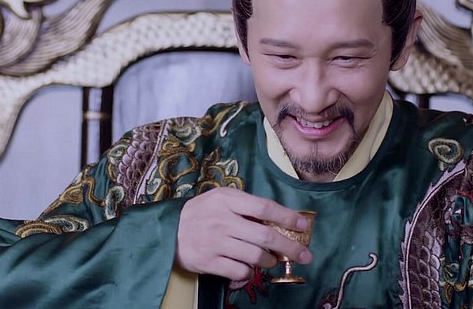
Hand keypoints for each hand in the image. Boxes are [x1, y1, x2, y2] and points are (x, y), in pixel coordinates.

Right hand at [175, 187, 312, 280]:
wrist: (168, 231)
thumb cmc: (201, 213)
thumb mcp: (221, 199)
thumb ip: (246, 206)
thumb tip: (279, 220)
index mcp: (226, 199)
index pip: (264, 207)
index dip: (287, 217)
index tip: (304, 225)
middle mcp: (222, 220)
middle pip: (265, 235)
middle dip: (290, 247)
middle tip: (305, 255)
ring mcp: (214, 242)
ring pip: (255, 256)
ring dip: (270, 261)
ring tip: (272, 260)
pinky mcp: (208, 262)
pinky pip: (239, 270)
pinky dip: (250, 272)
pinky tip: (249, 267)